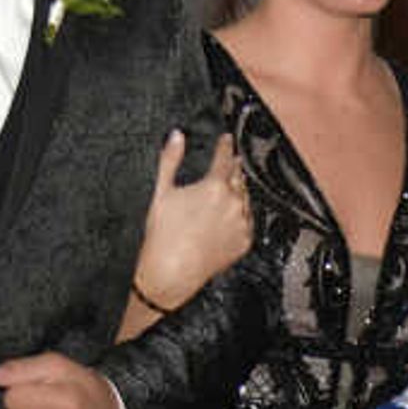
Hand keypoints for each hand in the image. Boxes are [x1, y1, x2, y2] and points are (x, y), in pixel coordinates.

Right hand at [134, 130, 250, 310]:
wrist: (171, 272)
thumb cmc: (162, 234)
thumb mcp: (160, 191)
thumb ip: (170, 160)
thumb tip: (177, 136)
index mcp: (214, 187)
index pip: (224, 158)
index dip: (224, 146)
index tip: (226, 139)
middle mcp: (234, 204)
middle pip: (238, 177)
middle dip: (233, 167)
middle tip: (230, 161)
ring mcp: (241, 224)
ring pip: (245, 199)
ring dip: (239, 190)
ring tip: (232, 186)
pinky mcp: (243, 243)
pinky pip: (247, 222)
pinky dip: (241, 214)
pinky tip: (233, 213)